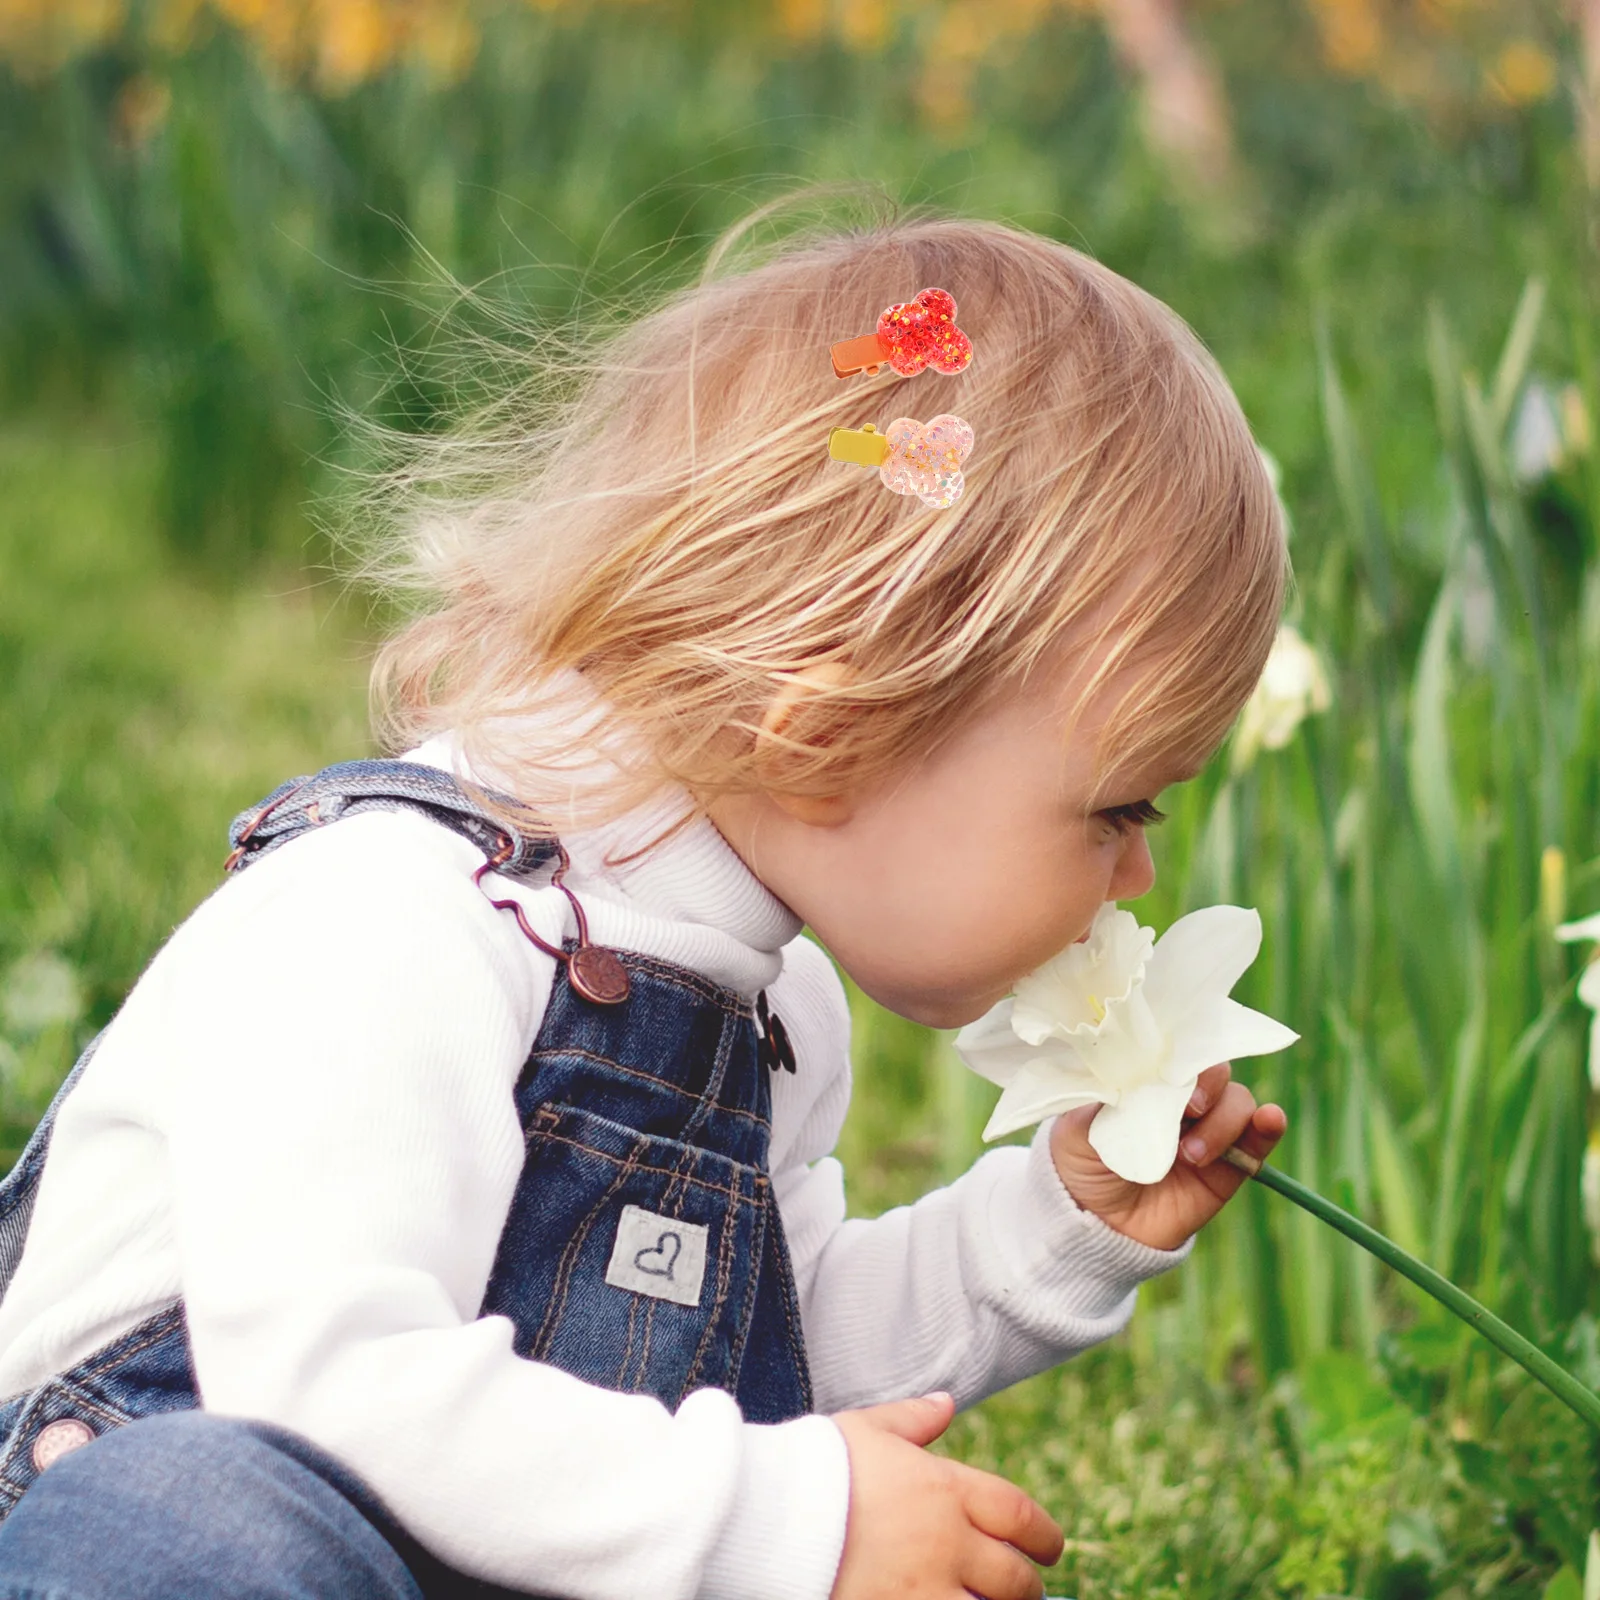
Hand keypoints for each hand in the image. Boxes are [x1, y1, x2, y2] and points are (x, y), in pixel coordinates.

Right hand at [830, 1392, 1062, 1599]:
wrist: (770, 1517)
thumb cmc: (817, 1468)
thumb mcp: (867, 1430)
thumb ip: (913, 1419)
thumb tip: (946, 1402)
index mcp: (946, 1489)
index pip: (1020, 1515)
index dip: (1044, 1535)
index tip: (1050, 1548)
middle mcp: (948, 1543)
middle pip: (1015, 1577)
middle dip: (1026, 1587)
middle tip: (1025, 1589)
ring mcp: (927, 1592)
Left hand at [1049, 1062, 1286, 1251]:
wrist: (1098, 1228)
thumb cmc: (1081, 1166)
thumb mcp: (1078, 1127)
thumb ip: (1106, 1096)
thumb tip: (1131, 1068)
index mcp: (1147, 1081)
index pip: (1177, 1052)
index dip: (1183, 1054)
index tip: (1173, 1072)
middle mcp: (1182, 1101)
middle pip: (1215, 1072)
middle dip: (1209, 1085)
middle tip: (1191, 1108)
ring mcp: (1208, 1132)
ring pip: (1238, 1103)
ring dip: (1223, 1122)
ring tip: (1191, 1156)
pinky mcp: (1229, 1168)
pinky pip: (1258, 1141)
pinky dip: (1268, 1127)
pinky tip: (1270, 1120)